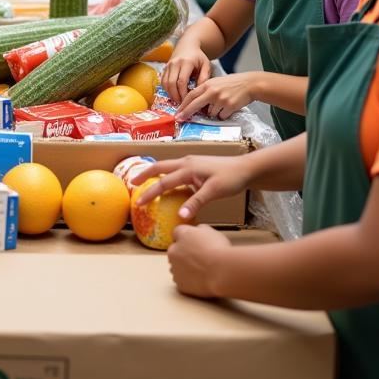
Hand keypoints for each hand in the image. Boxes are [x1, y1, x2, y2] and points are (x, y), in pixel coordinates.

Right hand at [131, 154, 252, 223]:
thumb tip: (179, 217)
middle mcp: (186, 162)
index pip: (164, 181)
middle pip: (160, 167)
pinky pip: (176, 170)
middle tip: (132, 183)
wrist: (246, 168)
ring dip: (155, 174)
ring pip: (167, 167)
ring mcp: (191, 162)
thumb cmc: (231, 179)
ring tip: (145, 182)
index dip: (150, 193)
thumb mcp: (213, 191)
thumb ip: (195, 203)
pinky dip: (167, 175)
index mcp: (188, 167)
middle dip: (145, 174)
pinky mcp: (196, 166)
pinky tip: (168, 183)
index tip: (138, 202)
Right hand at [160, 34, 212, 102]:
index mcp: (186, 62)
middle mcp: (175, 63)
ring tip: (178, 101)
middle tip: (182, 104)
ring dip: (170, 94)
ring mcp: (168, 65)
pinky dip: (167, 90)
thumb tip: (199, 91)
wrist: (187, 45)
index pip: (181, 81)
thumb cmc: (198, 57)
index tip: (188, 101)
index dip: (183, 93)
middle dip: (176, 96)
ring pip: (165, 83)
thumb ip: (204, 78)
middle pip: (171, 83)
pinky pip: (162, 81)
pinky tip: (174, 94)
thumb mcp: (206, 65)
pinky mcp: (164, 68)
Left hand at [169, 225, 232, 298]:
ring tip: (201, 270)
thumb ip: (200, 229)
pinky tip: (201, 279)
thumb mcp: (212, 231)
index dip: (186, 238)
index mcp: (181, 235)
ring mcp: (175, 268)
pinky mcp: (180, 283)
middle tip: (199, 258)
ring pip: (177, 267)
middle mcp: (173, 250)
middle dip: (183, 253)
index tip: (194, 243)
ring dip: (185, 267)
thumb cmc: (219, 250)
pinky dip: (189, 280)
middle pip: (175, 250)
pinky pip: (182, 280)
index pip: (178, 233)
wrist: (221, 272)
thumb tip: (198, 231)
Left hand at [176, 72, 257, 120]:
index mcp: (208, 84)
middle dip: (186, 113)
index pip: (191, 95)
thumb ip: (205, 91)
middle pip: (195, 105)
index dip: (183, 104)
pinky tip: (228, 107)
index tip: (177, 112)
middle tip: (179, 119)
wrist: (249, 84)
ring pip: (210, 113)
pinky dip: (223, 115)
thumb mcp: (216, 83)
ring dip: (213, 113)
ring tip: (222, 104)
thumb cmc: (231, 84)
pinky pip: (221, 116)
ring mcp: (221, 99)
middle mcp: (212, 92)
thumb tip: (194, 104)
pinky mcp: (229, 106)